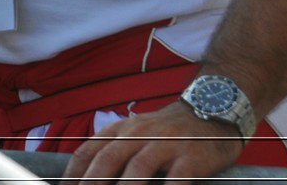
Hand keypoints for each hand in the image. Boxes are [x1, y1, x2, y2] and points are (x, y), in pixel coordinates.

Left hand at [65, 101, 245, 184]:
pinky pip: (177, 178)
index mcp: (121, 130)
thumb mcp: (135, 131)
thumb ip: (114, 148)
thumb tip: (88, 174)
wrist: (211, 109)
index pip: (89, 150)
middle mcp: (139, 134)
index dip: (74, 171)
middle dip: (92, 181)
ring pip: (139, 167)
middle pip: (108, 158)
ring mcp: (166, 143)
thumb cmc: (168, 130)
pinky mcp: (192, 156)